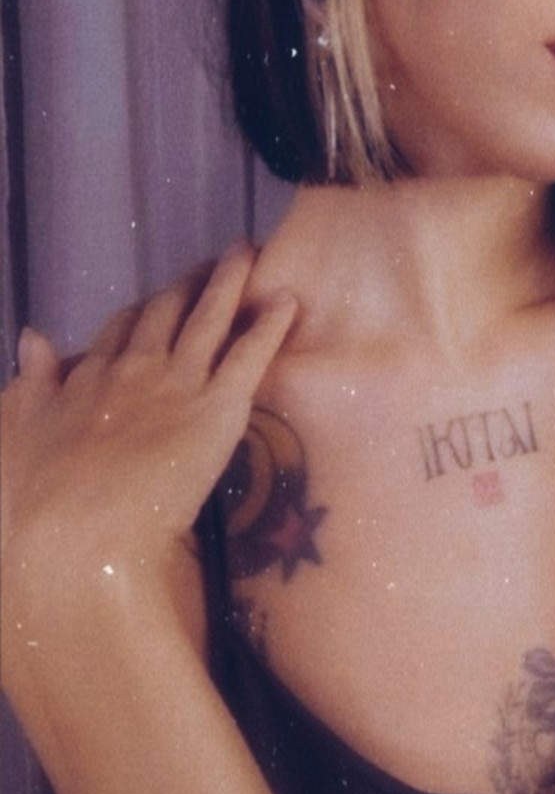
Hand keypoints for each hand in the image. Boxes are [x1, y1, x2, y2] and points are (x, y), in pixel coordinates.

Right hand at [1, 246, 297, 669]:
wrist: (78, 539)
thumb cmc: (40, 505)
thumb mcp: (16, 436)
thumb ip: (29, 387)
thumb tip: (33, 337)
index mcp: (88, 380)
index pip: (119, 330)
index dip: (142, 310)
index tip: (158, 299)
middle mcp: (133, 370)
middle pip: (165, 312)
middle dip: (188, 284)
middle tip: (212, 263)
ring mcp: (177, 385)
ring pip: (208, 319)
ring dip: (229, 281)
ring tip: (247, 253)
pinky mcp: (218, 409)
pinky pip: (249, 356)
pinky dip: (269, 326)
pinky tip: (288, 303)